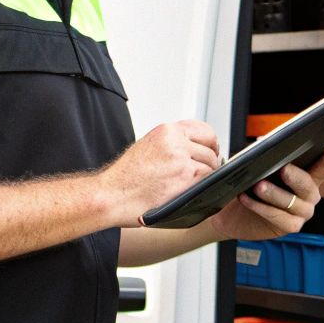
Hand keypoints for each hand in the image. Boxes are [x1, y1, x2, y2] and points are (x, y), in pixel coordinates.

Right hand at [103, 120, 221, 227]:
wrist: (112, 194)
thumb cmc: (124, 178)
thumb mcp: (147, 147)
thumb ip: (169, 144)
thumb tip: (190, 149)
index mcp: (165, 131)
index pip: (200, 127)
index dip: (209, 140)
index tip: (210, 148)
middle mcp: (174, 140)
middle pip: (209, 142)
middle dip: (212, 156)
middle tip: (209, 167)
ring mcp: (181, 157)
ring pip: (210, 161)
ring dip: (207, 173)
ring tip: (195, 182)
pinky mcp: (185, 175)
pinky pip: (207, 177)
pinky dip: (204, 184)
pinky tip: (193, 189)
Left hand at [205, 147, 323, 242]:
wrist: (236, 212)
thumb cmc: (252, 185)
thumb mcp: (260, 166)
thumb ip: (268, 155)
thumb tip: (263, 142)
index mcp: (309, 174)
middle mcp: (310, 194)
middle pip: (308, 184)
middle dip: (295, 176)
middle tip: (283, 169)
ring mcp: (303, 211)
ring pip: (290, 202)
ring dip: (273, 193)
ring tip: (258, 186)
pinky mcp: (291, 226)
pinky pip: (278, 216)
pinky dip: (260, 207)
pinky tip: (246, 199)